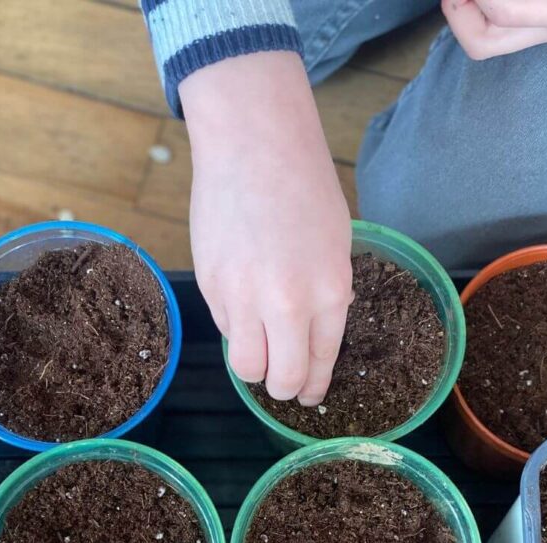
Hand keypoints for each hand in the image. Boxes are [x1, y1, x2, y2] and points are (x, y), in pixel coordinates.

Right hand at [180, 52, 352, 404]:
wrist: (253, 143)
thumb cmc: (303, 186)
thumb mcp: (336, 244)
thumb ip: (328, 294)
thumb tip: (314, 331)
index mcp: (328, 292)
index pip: (319, 362)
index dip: (312, 388)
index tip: (308, 396)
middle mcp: (285, 303)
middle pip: (279, 380)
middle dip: (283, 388)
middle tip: (283, 381)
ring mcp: (242, 297)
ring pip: (245, 367)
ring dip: (255, 367)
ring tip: (260, 347)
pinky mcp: (210, 286)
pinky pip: (224, 329)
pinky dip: (235, 328)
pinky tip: (243, 301)